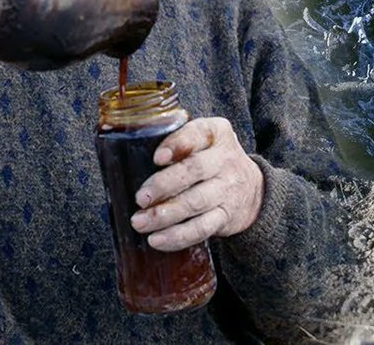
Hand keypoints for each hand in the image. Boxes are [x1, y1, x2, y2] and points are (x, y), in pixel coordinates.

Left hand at [130, 116, 264, 251]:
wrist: (253, 189)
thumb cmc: (212, 161)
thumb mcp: (204, 141)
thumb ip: (175, 142)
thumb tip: (120, 156)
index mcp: (216, 133)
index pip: (198, 134)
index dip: (177, 145)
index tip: (157, 158)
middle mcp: (225, 160)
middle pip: (195, 170)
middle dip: (164, 184)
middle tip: (140, 198)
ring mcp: (227, 189)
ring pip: (196, 202)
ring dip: (165, 214)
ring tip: (140, 223)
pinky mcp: (226, 216)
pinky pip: (202, 228)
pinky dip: (178, 236)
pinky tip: (158, 240)